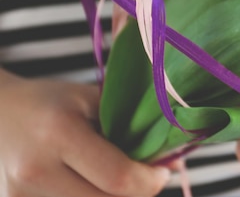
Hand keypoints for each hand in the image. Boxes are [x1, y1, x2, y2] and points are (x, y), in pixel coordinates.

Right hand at [0, 70, 170, 196]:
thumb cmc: (48, 103)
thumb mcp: (89, 100)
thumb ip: (130, 128)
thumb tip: (172, 162)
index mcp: (58, 133)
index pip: (118, 177)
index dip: (149, 182)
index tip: (162, 172)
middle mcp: (34, 170)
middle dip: (135, 195)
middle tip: (145, 179)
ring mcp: (18, 196)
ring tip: (114, 177)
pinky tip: (90, 184)